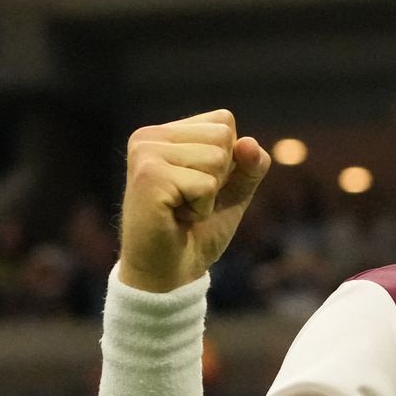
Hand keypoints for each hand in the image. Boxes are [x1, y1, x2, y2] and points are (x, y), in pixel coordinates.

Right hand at [117, 109, 270, 292]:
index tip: (199, 187)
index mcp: (164, 133)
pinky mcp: (149, 177)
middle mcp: (149, 137)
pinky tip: (176, 219)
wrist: (168, 274)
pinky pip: (206, 184)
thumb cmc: (197, 231)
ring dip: (209, 195)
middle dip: (220, 177)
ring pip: (217, 158)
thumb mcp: (234, 192)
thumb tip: (248, 142)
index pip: (224, 121)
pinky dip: (201, 209)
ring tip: (182, 210)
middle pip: (223, 136)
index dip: (228, 161)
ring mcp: (145, 154)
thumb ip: (249, 164)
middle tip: (189, 201)